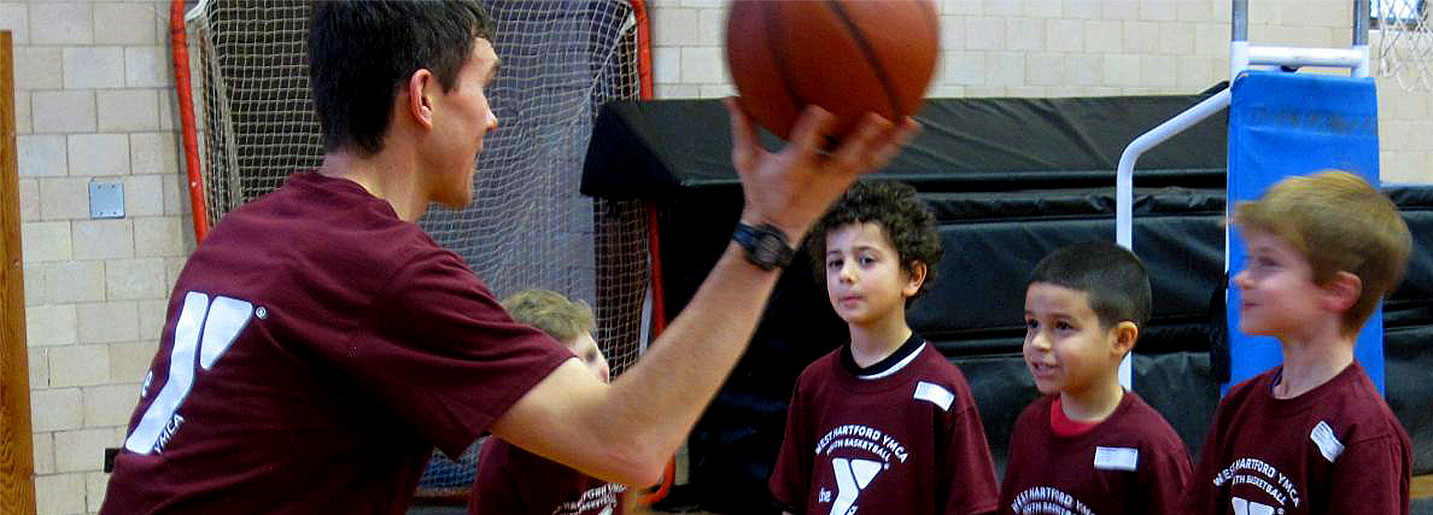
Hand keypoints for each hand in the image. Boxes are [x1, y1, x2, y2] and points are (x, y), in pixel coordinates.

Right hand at [725, 98, 919, 242]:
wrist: (777, 228)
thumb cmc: (759, 190)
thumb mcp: (746, 160)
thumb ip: (743, 126)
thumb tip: (731, 95)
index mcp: (795, 167)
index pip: (804, 145)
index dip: (813, 128)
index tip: (821, 110)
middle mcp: (821, 174)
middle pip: (845, 156)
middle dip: (860, 139)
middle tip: (876, 118)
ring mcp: (839, 179)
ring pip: (869, 159)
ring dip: (890, 142)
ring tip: (911, 121)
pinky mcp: (849, 180)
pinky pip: (874, 161)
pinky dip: (890, 145)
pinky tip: (906, 127)